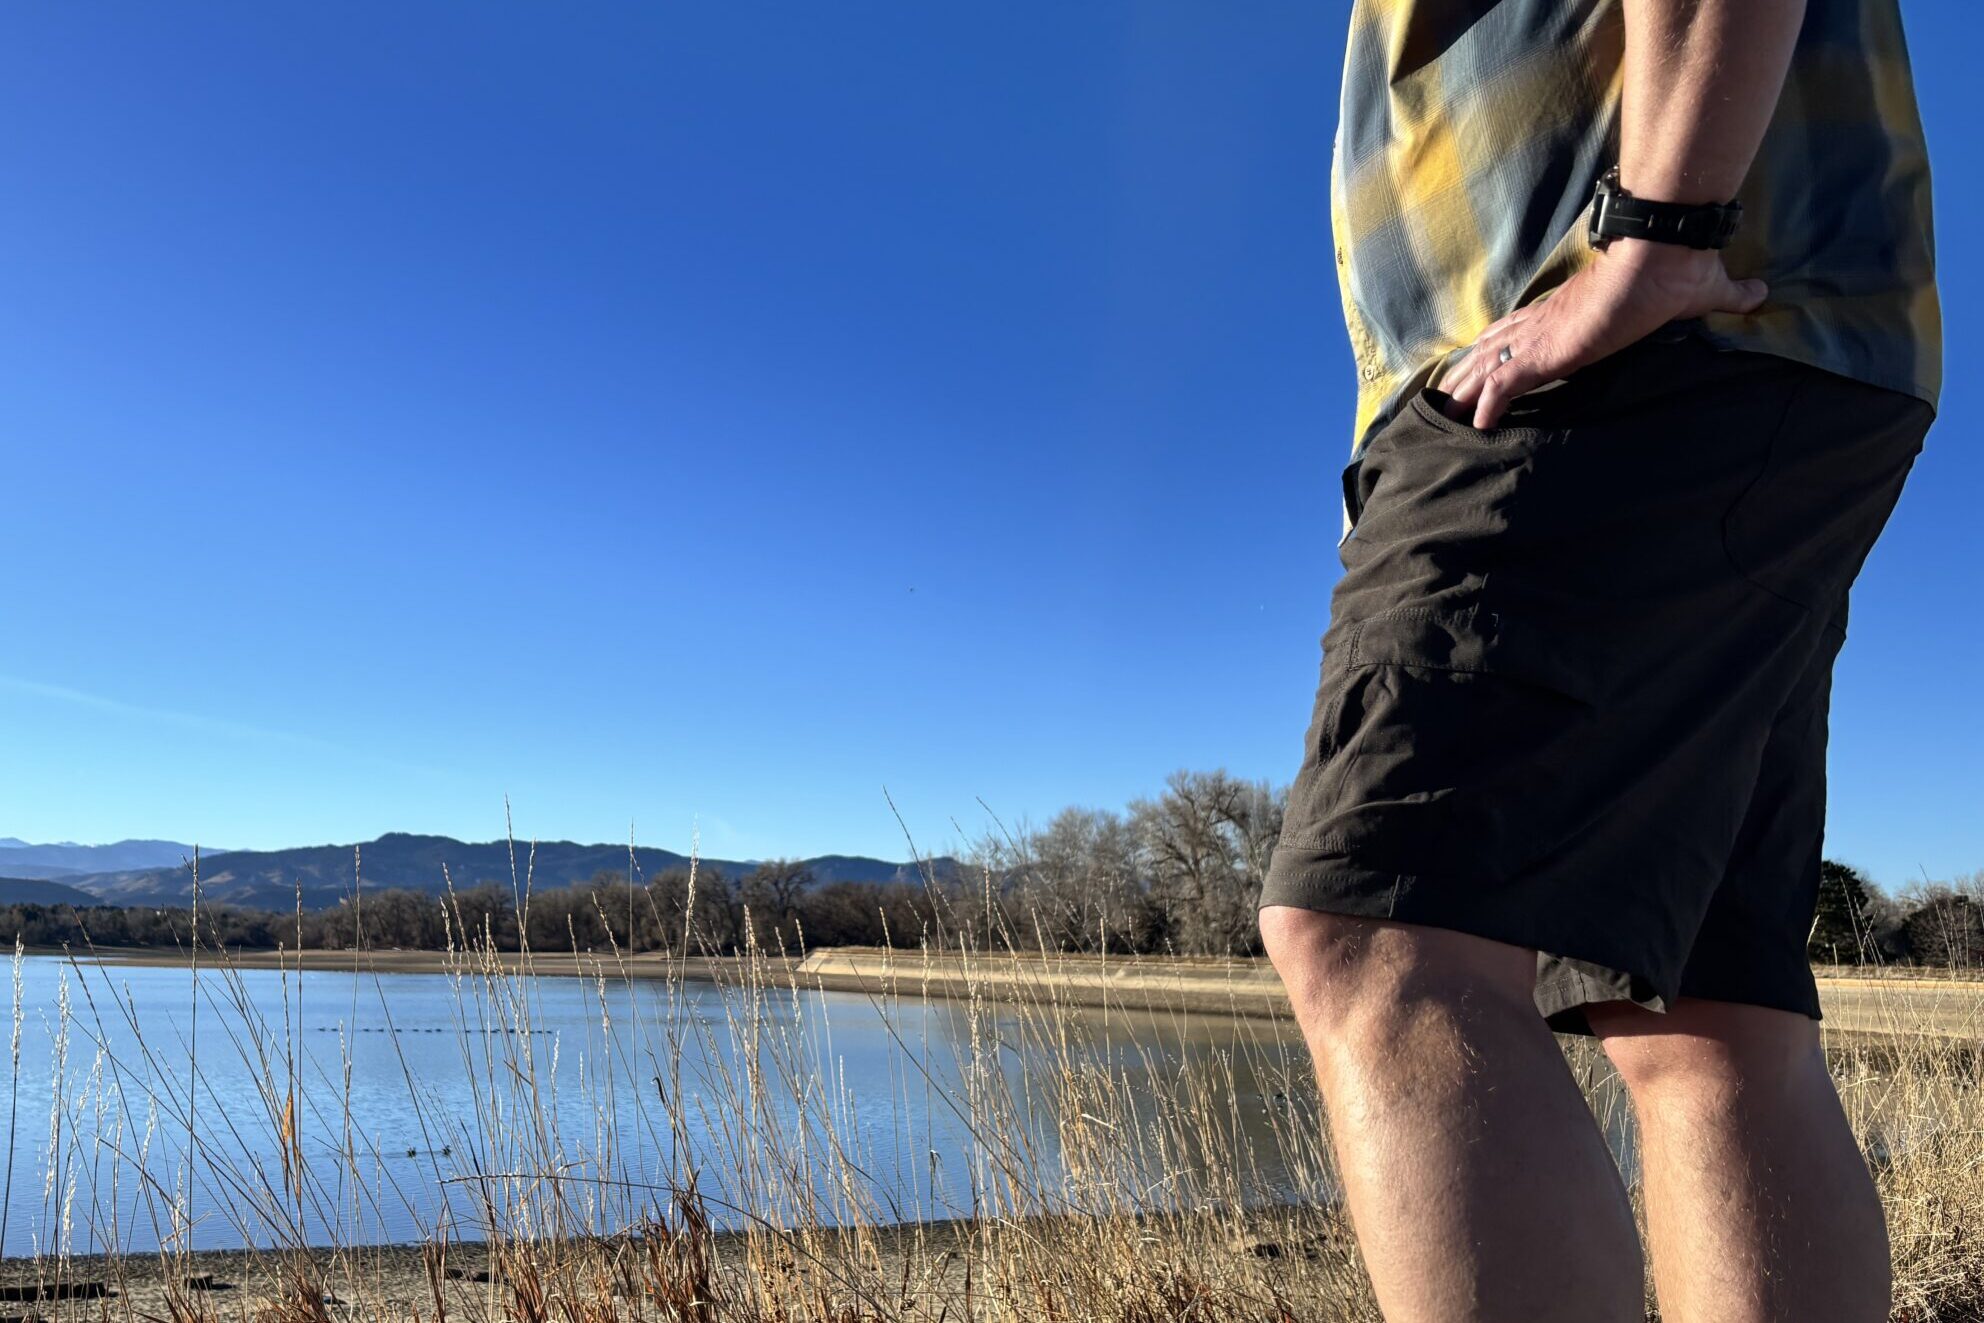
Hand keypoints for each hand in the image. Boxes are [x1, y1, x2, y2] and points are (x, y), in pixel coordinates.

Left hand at [1442, 239, 1767, 428]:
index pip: (1526, 325)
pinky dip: (1489, 405)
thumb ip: (1727, 296)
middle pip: (1494, 346)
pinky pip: (1506, 383)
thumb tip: (1762, 293)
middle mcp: (1549, 320)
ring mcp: (1545, 334)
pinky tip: (1477, 425)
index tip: (1486, 356)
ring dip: (1467, 390)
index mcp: (1573, 308)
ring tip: (1446, 413)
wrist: (1664, 256)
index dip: (1503, 342)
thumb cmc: (1678, 270)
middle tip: (1446, 392)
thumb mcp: (1704, 291)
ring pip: (1488, 364)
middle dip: (1468, 371)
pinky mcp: (1549, 350)